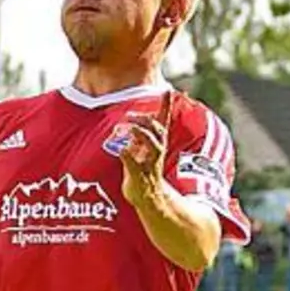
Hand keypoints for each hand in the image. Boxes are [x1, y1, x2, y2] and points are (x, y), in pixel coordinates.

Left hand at [121, 91, 174, 206]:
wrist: (150, 200)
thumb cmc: (144, 173)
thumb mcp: (142, 152)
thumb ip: (139, 138)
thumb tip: (131, 124)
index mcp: (157, 145)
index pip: (163, 122)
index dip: (166, 106)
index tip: (168, 91)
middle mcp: (156, 153)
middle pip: (158, 131)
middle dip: (147, 121)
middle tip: (131, 116)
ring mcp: (150, 164)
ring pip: (154, 146)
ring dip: (143, 135)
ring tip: (131, 128)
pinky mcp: (140, 177)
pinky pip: (134, 165)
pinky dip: (128, 156)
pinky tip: (121, 149)